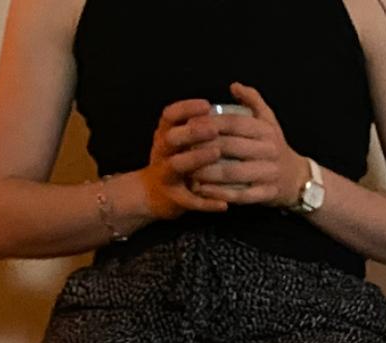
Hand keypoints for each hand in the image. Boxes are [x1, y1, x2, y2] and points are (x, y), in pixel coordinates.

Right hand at [140, 99, 235, 217]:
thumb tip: (232, 94)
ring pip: (176, 165)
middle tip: (214, 128)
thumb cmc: (177, 159)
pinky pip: (190, 201)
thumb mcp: (180, 137)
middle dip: (192, 132)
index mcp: (165, 134)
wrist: (153, 194)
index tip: (207, 105)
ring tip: (216, 154)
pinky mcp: (173, 198)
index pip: (170, 115)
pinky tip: (224, 205)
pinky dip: (206, 203)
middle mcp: (162, 152)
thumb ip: (199, 121)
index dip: (186, 109)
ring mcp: (166, 175)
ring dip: (196, 159)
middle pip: (171, 138)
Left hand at [182, 84, 311, 207]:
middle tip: (182, 150)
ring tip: (188, 171)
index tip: (189, 124)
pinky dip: (220, 193)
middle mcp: (269, 150)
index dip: (210, 122)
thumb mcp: (269, 121)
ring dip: (208, 173)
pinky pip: (240, 195)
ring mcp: (269, 173)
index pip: (234, 122)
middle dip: (203, 148)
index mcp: (266, 130)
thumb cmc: (276, 147)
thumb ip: (253, 101)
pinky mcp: (267, 194)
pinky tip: (203, 191)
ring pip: (233, 172)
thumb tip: (234, 85)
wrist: (298, 179)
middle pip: (230, 147)